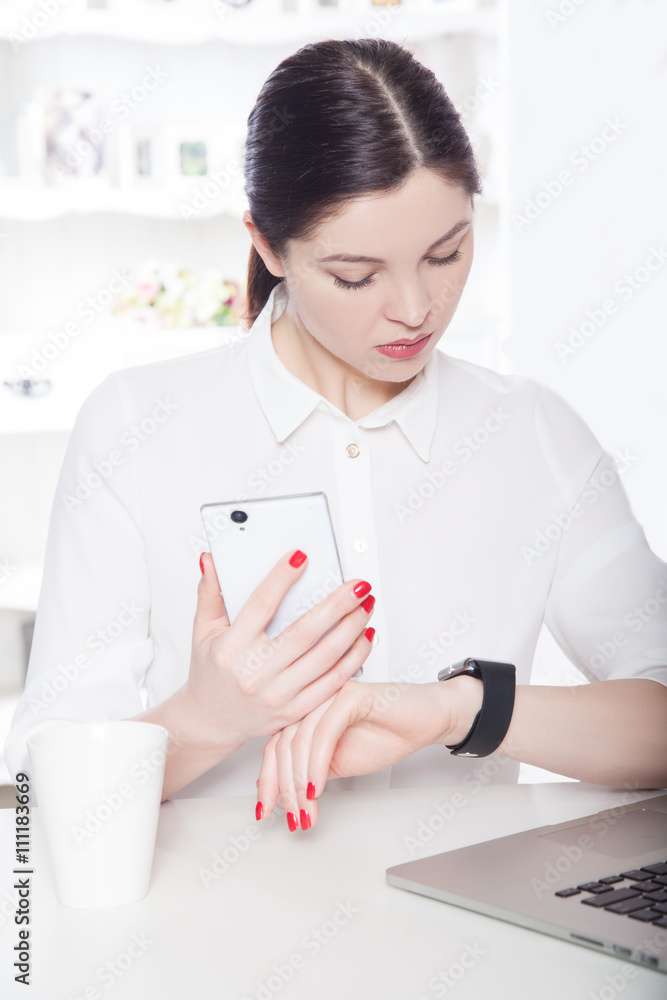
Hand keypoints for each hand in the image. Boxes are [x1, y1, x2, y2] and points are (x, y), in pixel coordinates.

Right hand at [179, 549, 376, 755]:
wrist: (211, 721)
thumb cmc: (210, 673)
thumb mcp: (202, 631)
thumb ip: (209, 593)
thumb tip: (210, 559)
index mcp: (231, 648)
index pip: (261, 605)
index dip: (282, 578)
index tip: (301, 556)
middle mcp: (255, 673)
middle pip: (305, 632)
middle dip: (337, 605)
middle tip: (358, 584)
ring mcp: (278, 695)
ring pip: (325, 657)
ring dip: (352, 628)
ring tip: (366, 605)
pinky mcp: (295, 710)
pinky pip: (333, 682)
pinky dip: (354, 658)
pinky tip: (364, 637)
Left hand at [256, 677, 479, 830]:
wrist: (425, 721)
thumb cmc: (386, 736)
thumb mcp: (337, 763)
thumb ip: (308, 771)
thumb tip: (278, 794)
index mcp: (306, 714)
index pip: (274, 746)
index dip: (267, 780)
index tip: (265, 810)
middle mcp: (313, 700)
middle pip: (281, 744)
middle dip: (283, 787)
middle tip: (293, 817)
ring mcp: (329, 694)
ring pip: (299, 740)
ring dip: (299, 782)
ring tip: (306, 809)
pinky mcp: (350, 695)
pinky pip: (324, 732)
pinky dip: (317, 763)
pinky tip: (317, 787)